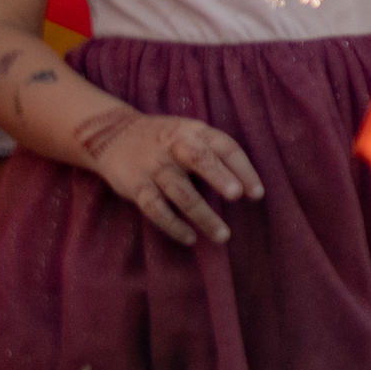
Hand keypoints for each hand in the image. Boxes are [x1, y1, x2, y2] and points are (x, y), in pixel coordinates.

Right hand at [82, 107, 258, 246]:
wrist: (113, 135)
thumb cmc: (165, 140)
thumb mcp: (190, 133)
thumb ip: (214, 152)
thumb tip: (245, 185)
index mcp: (195, 131)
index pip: (225, 147)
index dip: (243, 169)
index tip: (257, 194)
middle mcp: (175, 146)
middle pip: (200, 160)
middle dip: (219, 178)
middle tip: (237, 196)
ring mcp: (154, 166)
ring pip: (180, 191)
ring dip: (202, 215)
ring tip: (222, 235)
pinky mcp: (135, 185)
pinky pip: (155, 208)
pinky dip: (173, 225)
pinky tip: (190, 238)